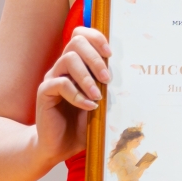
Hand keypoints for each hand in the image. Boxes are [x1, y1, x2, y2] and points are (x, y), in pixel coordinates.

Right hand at [34, 26, 110, 162]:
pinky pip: (59, 84)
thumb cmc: (83, 122)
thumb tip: (137, 76)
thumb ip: (111, 87)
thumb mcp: (102, 103)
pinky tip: (89, 107)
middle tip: (108, 79)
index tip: (111, 54)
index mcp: (77, 64)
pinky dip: (77, 95)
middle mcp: (63, 67)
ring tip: (98, 95)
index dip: (96, 37)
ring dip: (87, 76)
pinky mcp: (44, 93)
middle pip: (76, 42)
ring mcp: (52, 78)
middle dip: (96, 58)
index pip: (81, 35)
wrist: (59, 145)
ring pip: (68, 59)